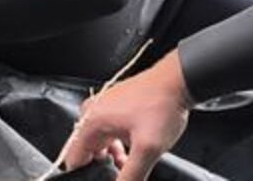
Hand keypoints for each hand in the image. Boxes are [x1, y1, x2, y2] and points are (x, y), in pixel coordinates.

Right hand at [62, 51, 192, 180]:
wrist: (178, 81)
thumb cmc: (162, 105)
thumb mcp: (147, 149)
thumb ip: (131, 175)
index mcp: (91, 121)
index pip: (74, 159)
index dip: (87, 176)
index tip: (102, 180)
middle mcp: (92, 112)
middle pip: (87, 152)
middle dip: (103, 168)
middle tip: (124, 174)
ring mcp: (103, 107)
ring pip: (100, 143)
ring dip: (112, 158)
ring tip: (131, 166)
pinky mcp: (115, 106)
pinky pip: (109, 133)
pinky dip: (118, 146)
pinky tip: (134, 153)